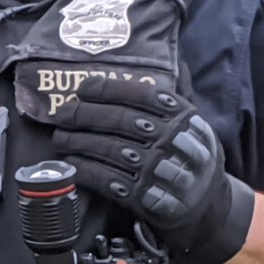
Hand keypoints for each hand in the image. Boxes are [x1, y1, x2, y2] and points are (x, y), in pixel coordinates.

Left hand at [51, 78, 254, 263]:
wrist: (205, 203)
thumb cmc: (191, 154)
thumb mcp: (193, 122)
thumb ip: (178, 95)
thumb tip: (174, 61)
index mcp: (181, 117)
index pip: (140, 94)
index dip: (106, 90)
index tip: (82, 89)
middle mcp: (170, 140)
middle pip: (118, 120)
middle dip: (82, 115)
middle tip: (60, 115)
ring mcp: (156, 169)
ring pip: (108, 149)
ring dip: (76, 142)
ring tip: (58, 138)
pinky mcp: (142, 196)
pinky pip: (106, 179)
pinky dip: (84, 170)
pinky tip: (70, 163)